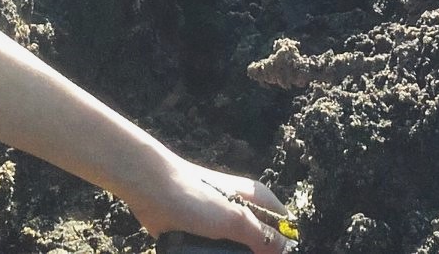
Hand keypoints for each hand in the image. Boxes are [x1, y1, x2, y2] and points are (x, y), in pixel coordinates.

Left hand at [124, 156, 290, 253]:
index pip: (285, 226)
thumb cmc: (195, 198)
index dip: (284, 247)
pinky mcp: (205, 231)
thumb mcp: (234, 219)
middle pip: (262, 241)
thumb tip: (287, 250)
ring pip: (239, 248)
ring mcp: (224, 220)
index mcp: (258, 198)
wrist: (151, 190)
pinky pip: (219, 250)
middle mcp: (244, 208)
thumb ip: (262, 236)